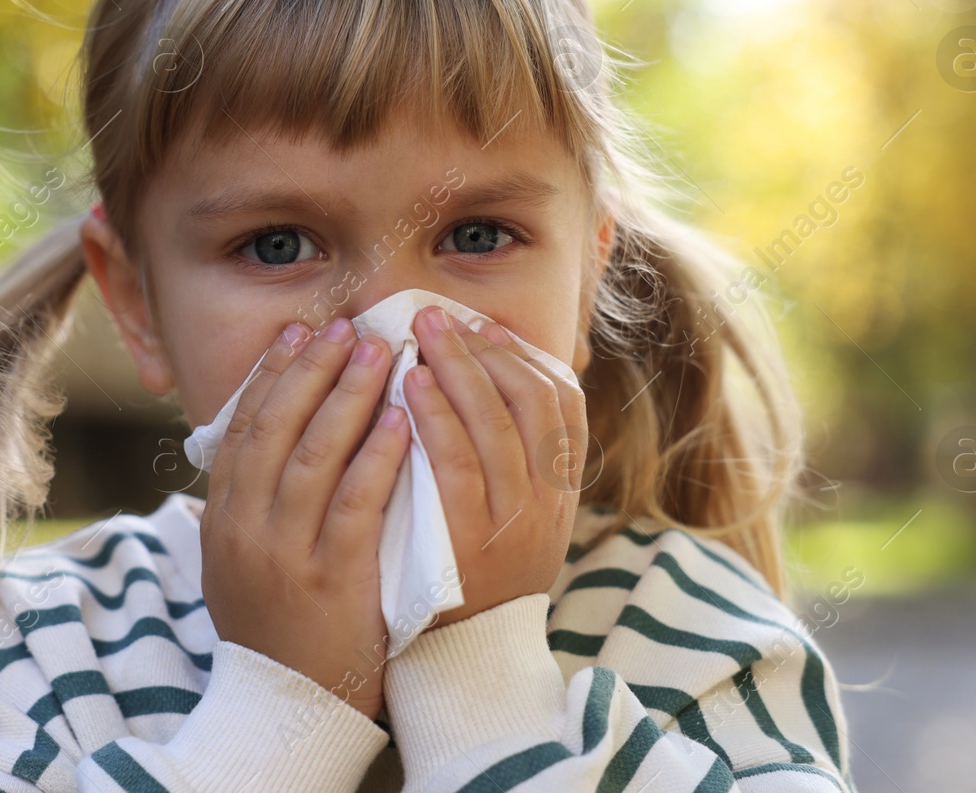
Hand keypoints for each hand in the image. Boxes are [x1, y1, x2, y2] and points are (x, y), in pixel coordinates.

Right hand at [201, 317, 409, 720]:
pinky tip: (400, 419)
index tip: (297, 332)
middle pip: (276, 428)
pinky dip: (377, 455)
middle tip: (345, 326)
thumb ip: (242, 506)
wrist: (288, 707)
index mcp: (222, 520)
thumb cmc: (275, 628)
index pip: (243, 428)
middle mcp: (245, 529)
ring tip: (378, 351)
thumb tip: (247, 443)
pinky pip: (356, 502)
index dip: (271, 375)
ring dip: (347, 395)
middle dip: (312, 370)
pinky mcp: (333, 578)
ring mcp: (286, 553)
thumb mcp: (238, 564)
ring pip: (313, 455)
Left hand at [402, 305, 583, 628]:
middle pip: (529, 402)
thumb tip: (488, 384)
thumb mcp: (519, 524)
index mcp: (561, 494)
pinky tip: (410, 385)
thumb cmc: (477, 578)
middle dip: (485, 350)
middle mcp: (547, 503)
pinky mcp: (468, 542)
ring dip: (459, 368)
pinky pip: (455, 464)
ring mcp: (511, 522)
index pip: (565, 407)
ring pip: (495, 423)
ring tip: (422, 332)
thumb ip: (512, 463)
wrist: (463, 661)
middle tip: (439, 314)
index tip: (488, 328)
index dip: (527, 360)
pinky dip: (437, 416)